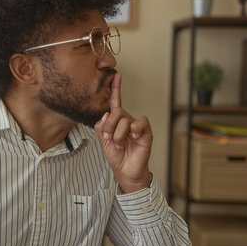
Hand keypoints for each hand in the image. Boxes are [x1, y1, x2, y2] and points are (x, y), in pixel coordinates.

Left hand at [94, 73, 152, 193]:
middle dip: (109, 126)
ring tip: (120, 144)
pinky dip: (133, 130)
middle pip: (115, 112)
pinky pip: (140, 122)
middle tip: (109, 139)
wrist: (125, 170)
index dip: (115, 89)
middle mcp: (126, 120)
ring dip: (118, 134)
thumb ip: (101, 127)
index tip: (116, 75)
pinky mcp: (145, 131)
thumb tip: (105, 115)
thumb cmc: (116, 156)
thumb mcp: (103, 141)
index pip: (115, 102)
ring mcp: (136, 125)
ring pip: (124, 119)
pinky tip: (133, 137)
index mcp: (116, 121)